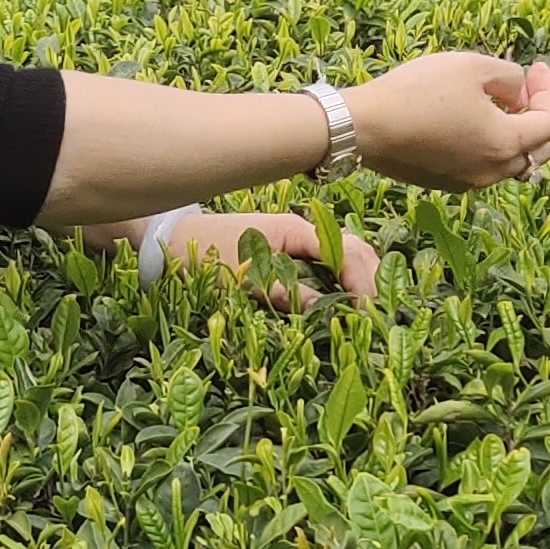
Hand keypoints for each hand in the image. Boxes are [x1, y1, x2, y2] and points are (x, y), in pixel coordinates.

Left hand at [148, 206, 380, 305]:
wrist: (169, 241)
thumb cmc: (202, 256)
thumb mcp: (243, 279)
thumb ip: (285, 292)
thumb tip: (325, 310)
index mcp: (294, 230)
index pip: (346, 252)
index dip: (362, 282)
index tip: (369, 313)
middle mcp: (301, 230)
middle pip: (354, 250)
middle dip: (370, 281)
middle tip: (379, 318)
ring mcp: (295, 240)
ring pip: (344, 256)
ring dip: (360, 280)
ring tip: (369, 314)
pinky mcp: (286, 252)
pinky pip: (326, 263)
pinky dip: (342, 280)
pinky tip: (345, 303)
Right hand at [346, 53, 549, 189]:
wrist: (364, 127)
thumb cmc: (419, 92)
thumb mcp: (473, 66)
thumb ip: (510, 76)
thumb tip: (518, 91)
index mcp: (506, 144)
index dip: (549, 90)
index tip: (535, 67)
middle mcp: (492, 172)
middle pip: (537, 150)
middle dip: (536, 116)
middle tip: (519, 88)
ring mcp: (468, 182)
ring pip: (509, 161)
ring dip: (512, 132)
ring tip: (494, 103)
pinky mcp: (444, 183)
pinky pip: (482, 165)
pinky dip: (487, 144)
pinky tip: (467, 120)